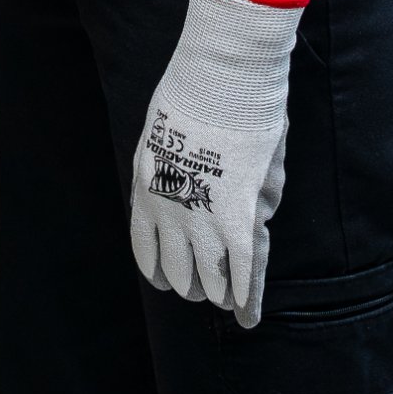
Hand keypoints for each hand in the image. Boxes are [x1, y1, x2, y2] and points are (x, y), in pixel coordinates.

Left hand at [130, 0, 303, 326]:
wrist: (219, 78)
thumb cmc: (196, 93)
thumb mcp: (165, 133)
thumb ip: (178, 169)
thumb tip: (189, 187)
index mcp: (146, 192)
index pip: (147, 249)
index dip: (157, 270)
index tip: (163, 282)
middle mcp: (169, 213)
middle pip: (180, 268)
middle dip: (191, 285)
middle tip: (202, 295)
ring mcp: (204, 218)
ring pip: (211, 276)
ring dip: (218, 294)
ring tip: (228, 306)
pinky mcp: (240, 216)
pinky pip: (243, 268)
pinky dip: (246, 295)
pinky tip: (246, 314)